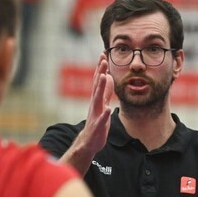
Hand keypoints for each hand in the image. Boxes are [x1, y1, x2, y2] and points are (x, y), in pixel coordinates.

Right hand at [63, 53, 113, 173]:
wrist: (89, 142)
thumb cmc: (97, 122)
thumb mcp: (103, 104)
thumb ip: (106, 91)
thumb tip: (108, 77)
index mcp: (96, 99)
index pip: (98, 80)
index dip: (100, 67)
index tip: (103, 54)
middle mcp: (94, 104)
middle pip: (97, 85)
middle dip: (100, 72)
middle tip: (103, 59)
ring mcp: (95, 114)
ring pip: (97, 99)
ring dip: (100, 87)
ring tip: (104, 76)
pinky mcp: (98, 126)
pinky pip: (101, 119)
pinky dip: (104, 114)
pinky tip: (108, 109)